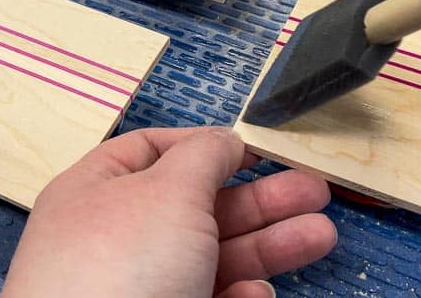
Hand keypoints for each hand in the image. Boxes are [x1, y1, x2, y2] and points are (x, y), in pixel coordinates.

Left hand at [1, 127, 335, 296]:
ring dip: (269, 243)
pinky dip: (239, 295)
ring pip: (214, 256)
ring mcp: (140, 287)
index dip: (204, 145)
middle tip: (314, 192)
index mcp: (98, 191)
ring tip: (322, 234)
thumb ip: (203, 156)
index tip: (253, 149)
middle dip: (261, 198)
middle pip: (199, 205)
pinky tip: (258, 293)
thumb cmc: (122, 268)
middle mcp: (118, 238)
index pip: (152, 151)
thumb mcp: (168, 191)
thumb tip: (225, 138)